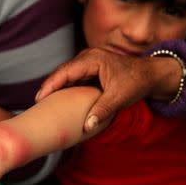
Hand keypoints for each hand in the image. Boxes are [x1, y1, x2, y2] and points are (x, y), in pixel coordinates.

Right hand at [35, 47, 180, 132]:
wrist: (150, 74)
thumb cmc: (136, 82)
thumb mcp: (119, 97)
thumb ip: (102, 110)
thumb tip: (86, 127)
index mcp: (92, 59)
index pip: (65, 72)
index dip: (50, 85)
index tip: (39, 98)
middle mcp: (87, 57)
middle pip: (61, 72)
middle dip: (48, 87)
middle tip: (36, 103)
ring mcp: (87, 62)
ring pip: (65, 75)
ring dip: (55, 87)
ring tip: (42, 102)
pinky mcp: (89, 69)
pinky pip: (73, 78)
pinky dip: (64, 88)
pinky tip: (57, 99)